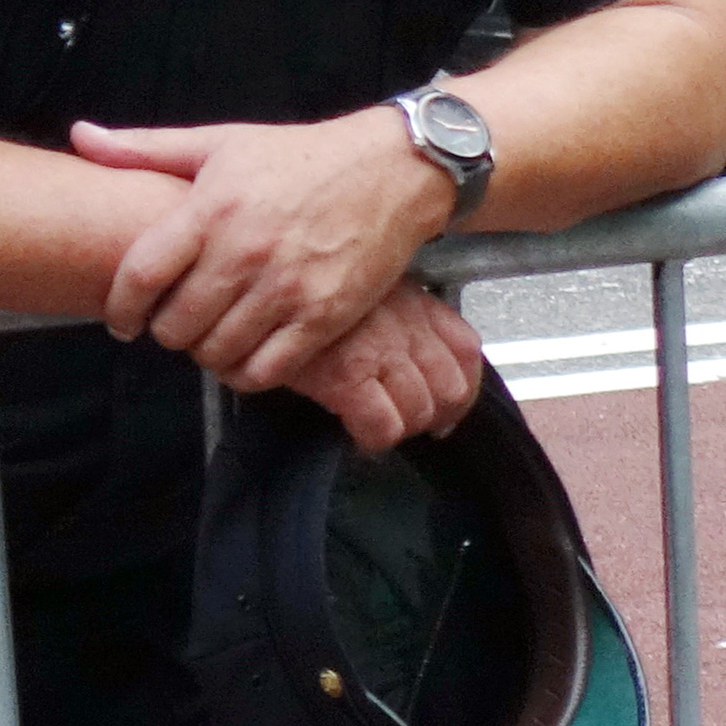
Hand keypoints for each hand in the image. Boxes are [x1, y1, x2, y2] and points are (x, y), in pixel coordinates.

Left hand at [70, 107, 454, 391]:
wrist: (393, 169)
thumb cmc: (301, 157)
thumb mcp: (221, 142)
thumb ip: (146, 148)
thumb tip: (81, 137)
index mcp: (212, 208)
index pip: (139, 277)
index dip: (120, 309)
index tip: (123, 319)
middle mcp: (245, 251)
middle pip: (174, 326)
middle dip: (167, 331)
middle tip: (179, 322)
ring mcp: (286, 288)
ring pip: (215, 353)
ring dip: (206, 352)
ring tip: (214, 334)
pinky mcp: (324, 316)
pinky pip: (264, 371)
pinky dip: (246, 372)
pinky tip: (248, 351)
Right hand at [289, 284, 489, 454]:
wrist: (259, 293)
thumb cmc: (308, 289)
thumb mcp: (366, 286)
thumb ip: (397, 313)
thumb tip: (412, 352)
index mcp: (415, 303)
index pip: (467, 350)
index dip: (462, 386)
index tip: (448, 402)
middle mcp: (407, 328)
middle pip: (451, 389)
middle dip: (433, 414)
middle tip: (408, 420)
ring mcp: (380, 353)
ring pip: (419, 413)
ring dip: (401, 428)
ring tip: (379, 425)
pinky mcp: (347, 378)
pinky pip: (383, 428)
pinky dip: (374, 439)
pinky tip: (357, 433)